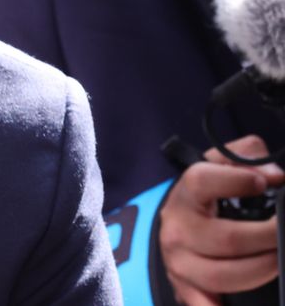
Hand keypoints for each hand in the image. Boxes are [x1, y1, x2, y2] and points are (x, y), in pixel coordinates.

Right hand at [159, 135, 284, 304]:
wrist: (174, 228)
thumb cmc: (205, 196)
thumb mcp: (218, 167)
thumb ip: (244, 156)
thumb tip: (273, 174)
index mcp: (185, 195)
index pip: (201, 182)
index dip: (236, 181)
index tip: (265, 182)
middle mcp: (178, 231)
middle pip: (227, 239)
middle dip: (269, 236)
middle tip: (284, 229)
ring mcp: (181, 263)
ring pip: (224, 275)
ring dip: (263, 268)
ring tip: (278, 258)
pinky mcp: (186, 288)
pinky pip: (202, 304)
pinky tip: (230, 305)